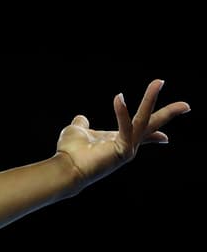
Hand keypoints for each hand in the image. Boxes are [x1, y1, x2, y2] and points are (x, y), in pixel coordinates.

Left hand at [56, 78, 189, 187]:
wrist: (65, 169)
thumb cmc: (70, 153)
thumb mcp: (77, 132)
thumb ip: (81, 124)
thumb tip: (81, 118)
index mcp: (118, 140)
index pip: (140, 135)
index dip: (154, 135)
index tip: (165, 137)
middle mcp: (126, 145)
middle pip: (151, 126)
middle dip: (169, 113)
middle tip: (187, 105)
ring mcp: (127, 149)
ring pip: (144, 121)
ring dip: (150, 100)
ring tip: (158, 82)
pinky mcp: (122, 151)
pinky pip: (126, 127)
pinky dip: (122, 112)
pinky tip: (119, 98)